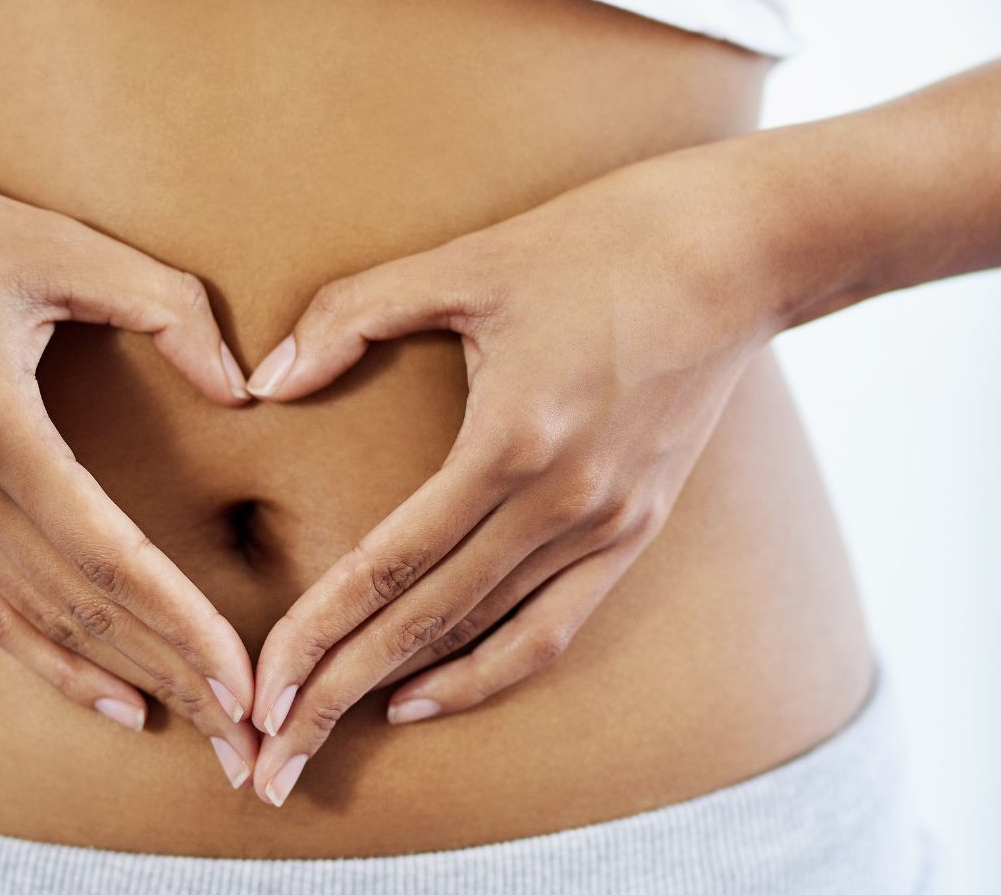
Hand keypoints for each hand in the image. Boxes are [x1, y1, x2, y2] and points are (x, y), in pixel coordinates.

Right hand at [0, 127, 261, 787]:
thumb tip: (241, 385)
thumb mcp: (59, 241)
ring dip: (124, 681)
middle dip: (172, 677)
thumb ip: (165, 306)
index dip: (180, 623)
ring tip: (202, 730)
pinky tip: (112, 697)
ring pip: (38, 624)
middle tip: (249, 740)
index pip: (107, 556)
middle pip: (79, 610)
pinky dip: (53, 661)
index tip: (244, 678)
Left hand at [239, 148, 784, 805]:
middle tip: (269, 761)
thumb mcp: (466, 261)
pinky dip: (489, 670)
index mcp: (514, 441)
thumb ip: (353, 314)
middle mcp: (565, 502)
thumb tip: (266, 379)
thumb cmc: (596, 239)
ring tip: (330, 739)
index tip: (260, 691)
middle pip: (427, 624)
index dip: (318, 635)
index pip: (390, 565)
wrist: (741, 250)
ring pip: (488, 637)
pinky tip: (426, 694)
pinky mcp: (639, 527)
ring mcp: (610, 524)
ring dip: (404, 695)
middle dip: (338, 694)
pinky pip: (555, 625)